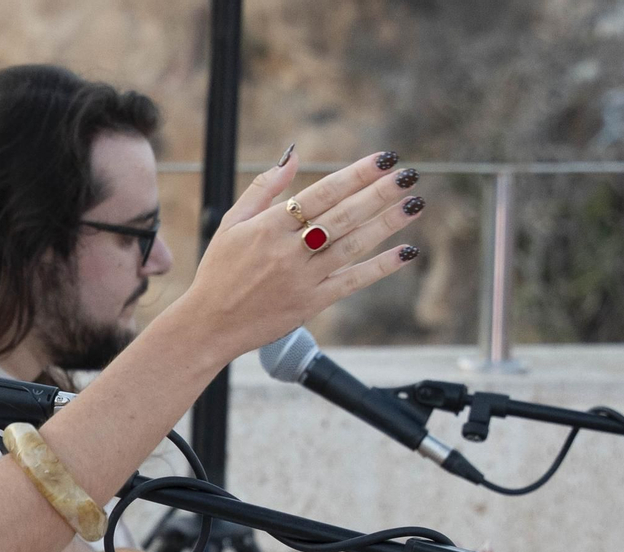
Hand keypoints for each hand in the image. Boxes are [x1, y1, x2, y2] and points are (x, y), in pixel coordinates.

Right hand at [181, 149, 423, 359]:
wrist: (209, 325)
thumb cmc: (219, 271)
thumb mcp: (232, 223)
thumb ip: (264, 188)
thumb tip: (293, 154)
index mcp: (269, 227)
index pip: (322, 193)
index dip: (355, 174)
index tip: (384, 159)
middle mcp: (288, 251)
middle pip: (343, 216)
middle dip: (379, 193)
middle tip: (409, 175)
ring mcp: (302, 278)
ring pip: (353, 245)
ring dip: (386, 224)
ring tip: (414, 204)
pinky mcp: (311, 303)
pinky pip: (352, 282)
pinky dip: (380, 267)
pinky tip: (406, 252)